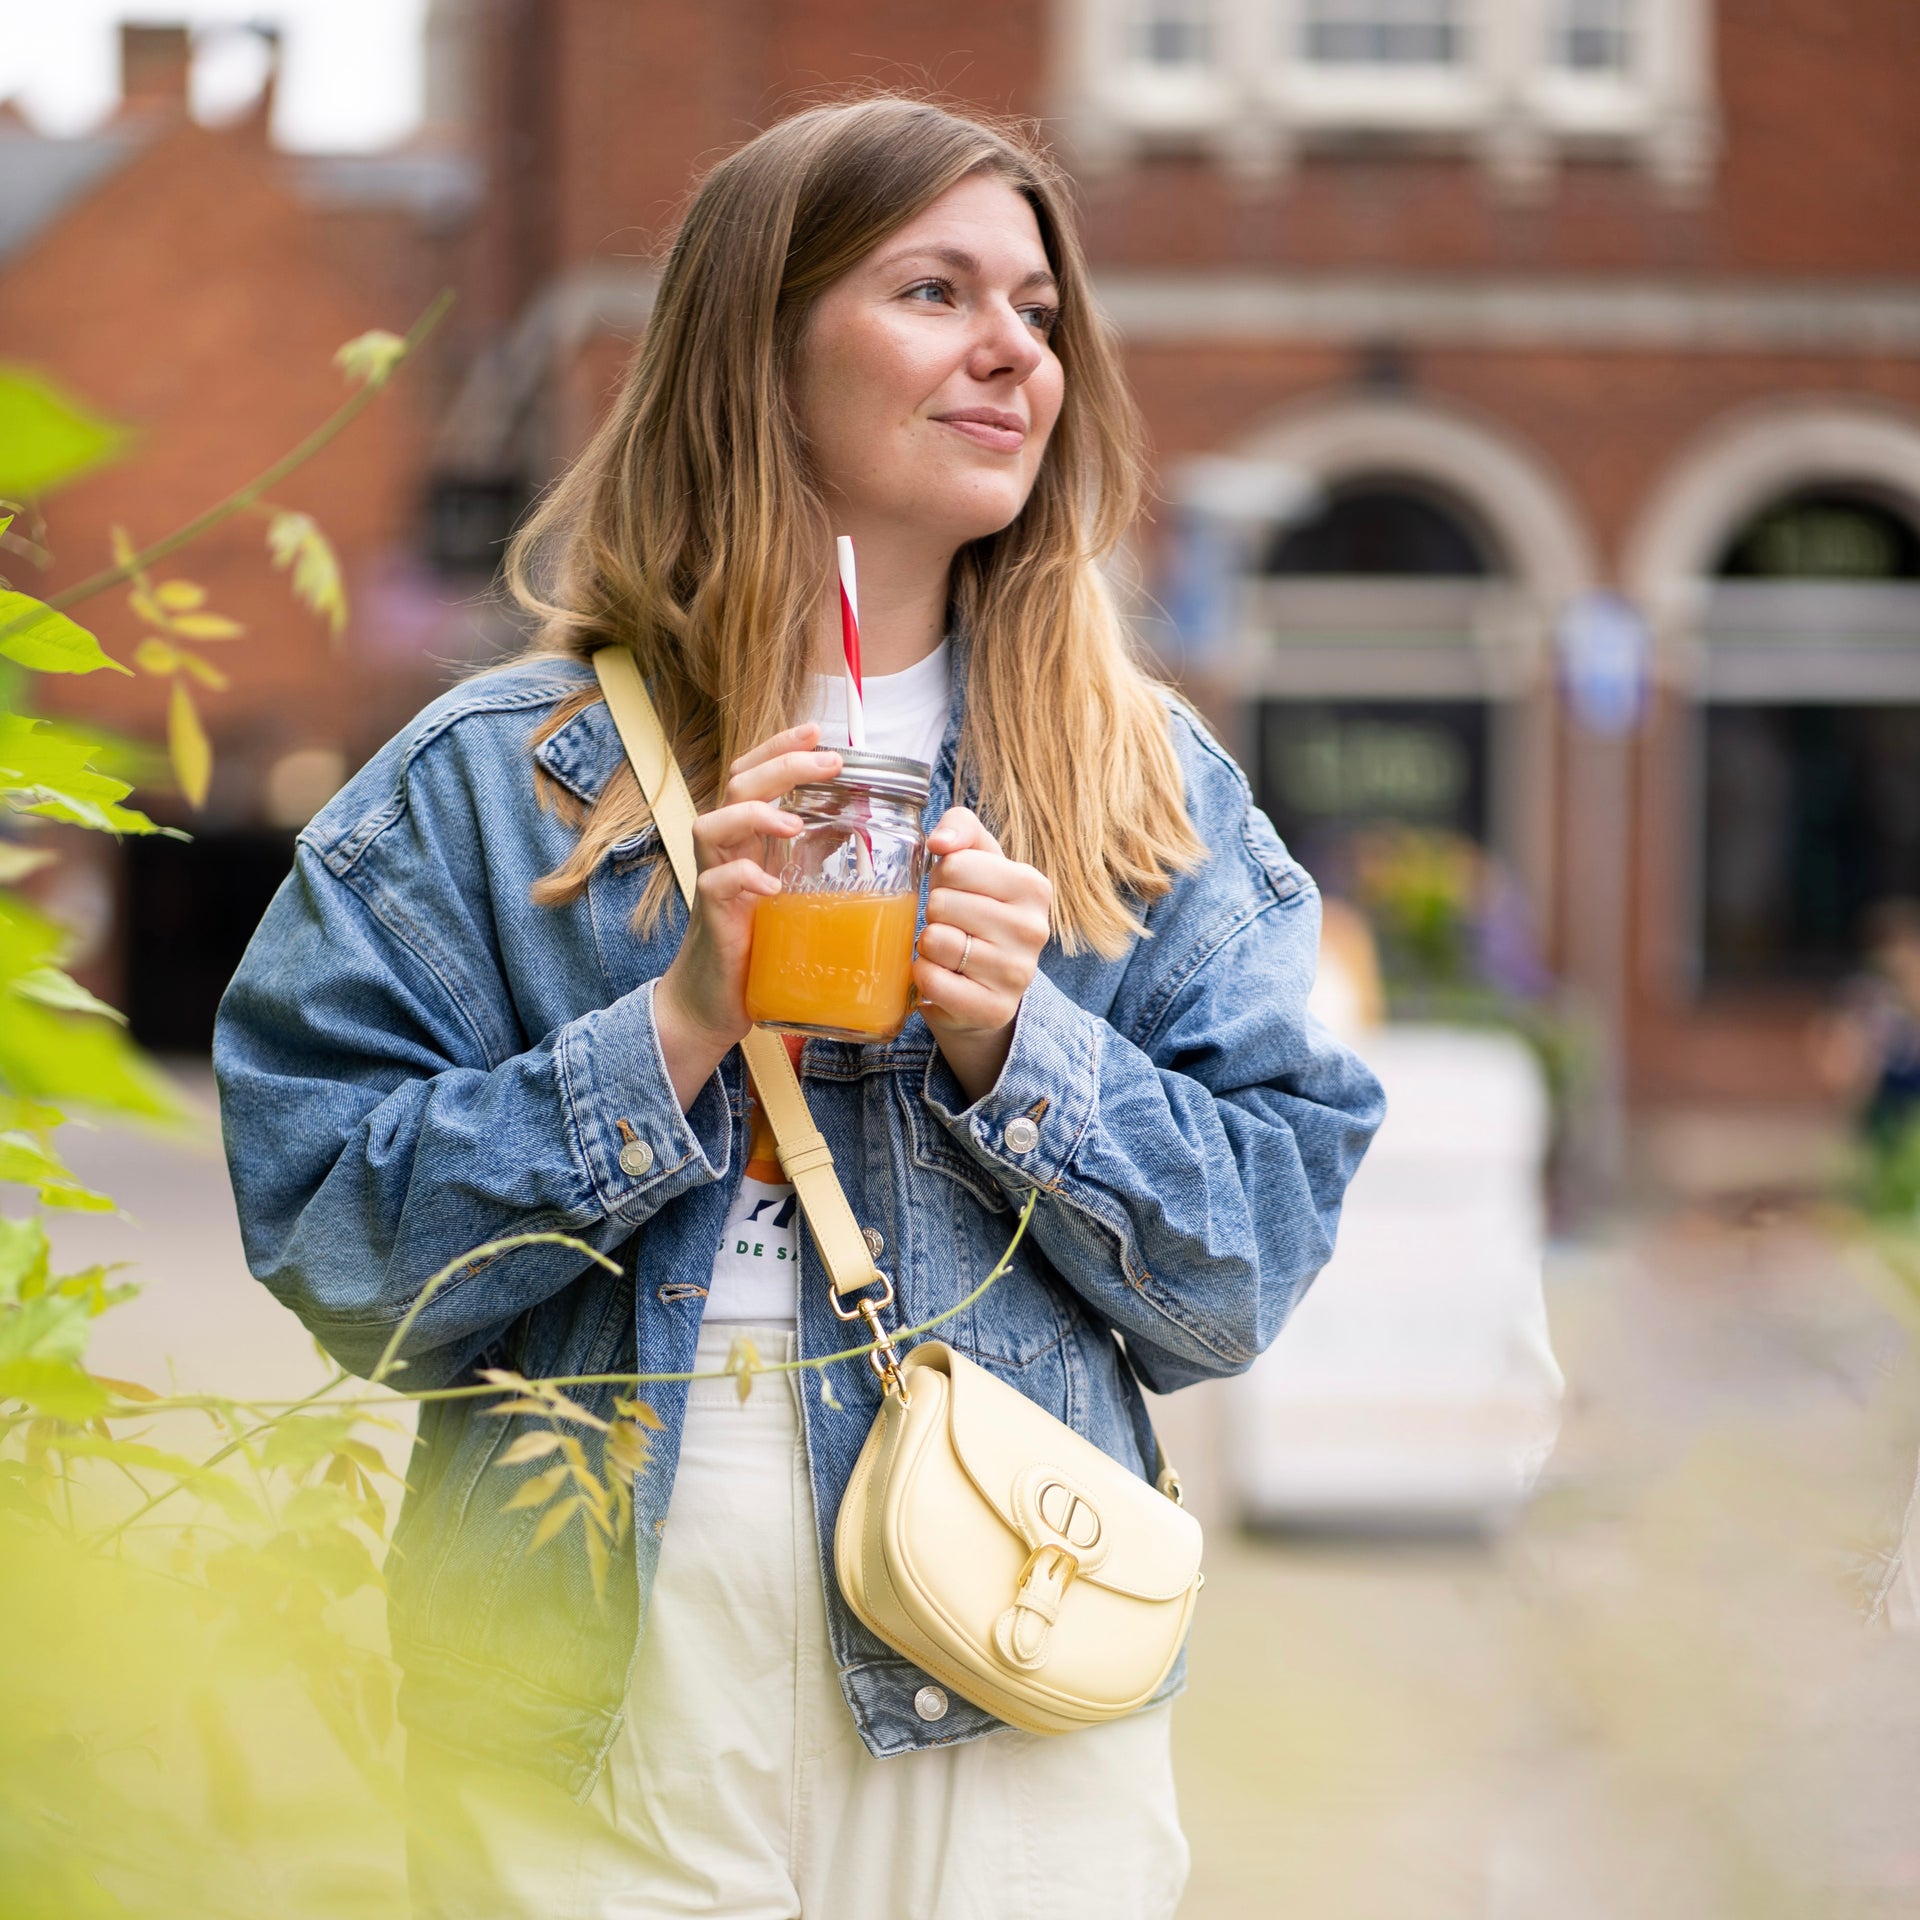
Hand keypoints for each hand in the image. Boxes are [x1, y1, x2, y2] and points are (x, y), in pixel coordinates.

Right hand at [654, 725, 841, 1108]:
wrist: (716, 1003)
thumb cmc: (758, 945)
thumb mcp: (794, 891)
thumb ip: (814, 856)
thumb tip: (858, 825)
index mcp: (748, 838)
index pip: (754, 775)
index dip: (781, 748)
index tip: (818, 731)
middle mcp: (726, 851)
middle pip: (738, 786)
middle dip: (781, 765)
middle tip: (827, 761)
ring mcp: (714, 881)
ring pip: (714, 825)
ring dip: (756, 816)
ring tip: (792, 820)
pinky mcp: (711, 918)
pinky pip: (717, 885)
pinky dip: (742, 879)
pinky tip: (769, 884)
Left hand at [914, 808, 1051, 1104]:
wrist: (990, 986)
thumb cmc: (978, 910)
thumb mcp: (977, 859)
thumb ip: (960, 827)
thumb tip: (939, 842)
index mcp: (1032, 886)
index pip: (954, 865)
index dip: (942, 879)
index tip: (959, 893)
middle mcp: (1033, 929)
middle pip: (941, 903)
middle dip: (934, 913)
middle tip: (952, 925)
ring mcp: (1016, 973)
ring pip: (936, 941)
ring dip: (928, 946)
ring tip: (948, 951)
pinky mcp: (993, 1009)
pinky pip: (932, 981)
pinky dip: (924, 976)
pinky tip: (943, 975)